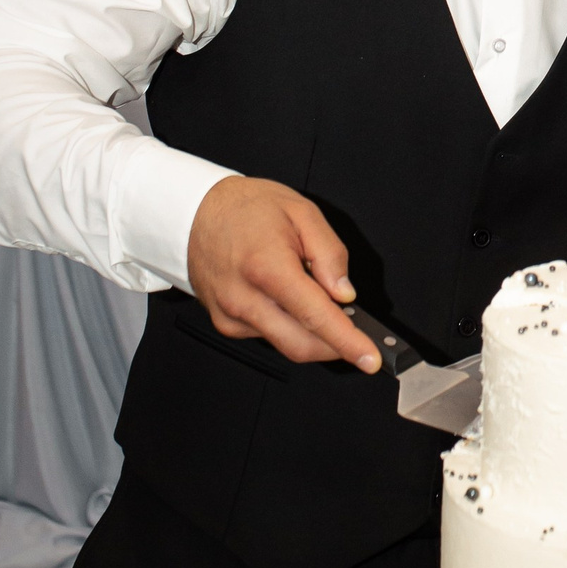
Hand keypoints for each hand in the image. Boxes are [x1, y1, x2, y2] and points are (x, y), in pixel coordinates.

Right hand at [186, 177, 381, 370]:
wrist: (196, 212)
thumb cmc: (248, 208)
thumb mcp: (302, 212)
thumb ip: (330, 253)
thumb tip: (345, 293)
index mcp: (267, 266)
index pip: (315, 316)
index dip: (347, 341)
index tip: (370, 359)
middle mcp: (244, 298)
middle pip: (301, 345)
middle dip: (335, 348)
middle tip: (358, 334)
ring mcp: (231, 315)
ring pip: (285, 344)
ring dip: (311, 333)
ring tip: (311, 294)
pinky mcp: (225, 324)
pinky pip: (267, 335)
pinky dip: (288, 325)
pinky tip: (284, 298)